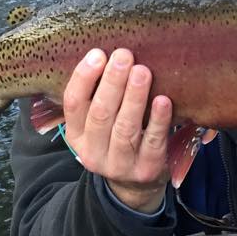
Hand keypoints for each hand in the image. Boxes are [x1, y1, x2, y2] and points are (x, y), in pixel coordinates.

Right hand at [61, 48, 173, 212]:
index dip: (84, 78)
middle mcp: (93, 152)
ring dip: (134, 97)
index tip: (98, 54)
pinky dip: (158, 120)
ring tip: (142, 71)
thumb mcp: (97, 123)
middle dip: (112, 82)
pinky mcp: (147, 170)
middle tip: (123, 56)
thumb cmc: (116, 137)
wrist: (134, 184)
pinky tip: (163, 100)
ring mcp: (120, 164)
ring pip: (125, 128)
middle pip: (100, 114)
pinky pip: (153, 142)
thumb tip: (108, 51)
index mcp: (76, 135)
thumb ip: (98, 94)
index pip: (73, 104)